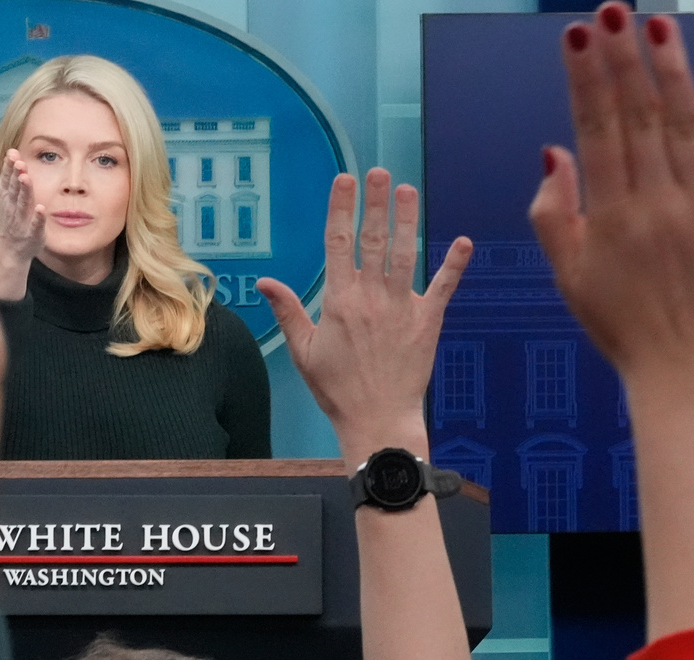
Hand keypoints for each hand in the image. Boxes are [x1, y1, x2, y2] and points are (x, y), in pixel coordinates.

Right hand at [0, 148, 45, 299]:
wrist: (9, 250)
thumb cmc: (11, 219)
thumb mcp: (6, 197)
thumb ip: (10, 177)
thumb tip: (12, 152)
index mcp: (6, 198)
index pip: (7, 179)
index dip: (9, 167)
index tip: (12, 153)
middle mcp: (12, 208)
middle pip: (14, 189)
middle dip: (16, 175)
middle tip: (19, 162)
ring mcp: (21, 221)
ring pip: (23, 204)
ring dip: (25, 191)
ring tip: (26, 178)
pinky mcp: (32, 234)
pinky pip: (35, 225)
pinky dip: (37, 217)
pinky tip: (41, 208)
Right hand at [257, 170, 470, 469]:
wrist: (377, 418)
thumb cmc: (336, 388)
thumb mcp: (302, 350)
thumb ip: (287, 311)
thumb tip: (265, 282)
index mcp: (339, 301)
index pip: (338, 243)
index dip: (341, 208)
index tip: (343, 180)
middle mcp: (371, 297)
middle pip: (374, 240)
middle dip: (376, 203)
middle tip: (379, 172)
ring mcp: (402, 308)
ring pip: (406, 254)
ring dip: (408, 220)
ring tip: (408, 190)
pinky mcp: (428, 322)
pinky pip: (444, 288)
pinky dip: (455, 265)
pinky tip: (464, 241)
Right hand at [530, 3, 693, 392]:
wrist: (685, 362)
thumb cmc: (619, 322)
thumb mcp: (568, 274)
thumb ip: (554, 212)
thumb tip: (555, 153)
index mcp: (612, 217)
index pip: (596, 132)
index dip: (586, 81)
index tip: (578, 38)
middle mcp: (658, 202)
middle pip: (639, 116)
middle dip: (623, 59)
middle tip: (613, 11)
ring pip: (683, 123)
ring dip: (670, 70)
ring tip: (657, 25)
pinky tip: (692, 78)